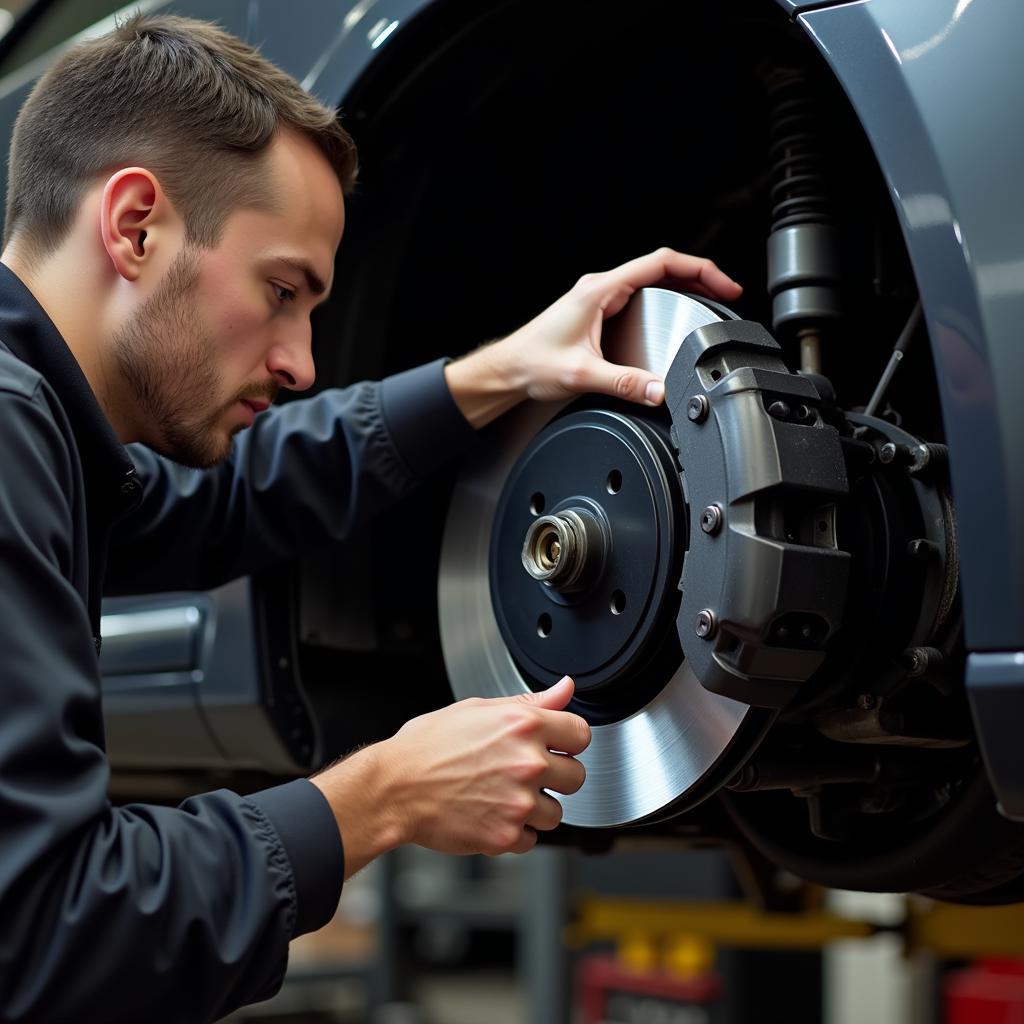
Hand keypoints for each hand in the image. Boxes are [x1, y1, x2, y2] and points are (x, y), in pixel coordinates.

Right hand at [310, 677, 589, 874]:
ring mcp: (519, 802)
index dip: (568, 741)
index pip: (581, 734)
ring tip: (503, 796)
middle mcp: (527, 763)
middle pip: (577, 777)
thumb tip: (565, 688)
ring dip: (536, 808)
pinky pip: (532, 840)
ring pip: (556, 813)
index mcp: (523, 725)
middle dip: (556, 777)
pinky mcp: (506, 835)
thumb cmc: (428, 746)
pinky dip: (516, 833)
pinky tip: (492, 815)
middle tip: (525, 775)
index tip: (557, 747)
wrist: (394, 787)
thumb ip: (530, 701)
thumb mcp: (478, 709)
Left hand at [445, 248, 741, 426]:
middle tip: (727, 296)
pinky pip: (640, 298)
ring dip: (683, 288)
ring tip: (711, 302)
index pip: (660, 263)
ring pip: (652, 282)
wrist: (507, 371)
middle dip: (699, 277)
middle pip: (662, 268)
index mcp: (600, 290)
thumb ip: (624, 384)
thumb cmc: (532, 363)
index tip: (725, 285)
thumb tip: (658, 390)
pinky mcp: (598, 313)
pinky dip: (665, 302)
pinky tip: (676, 317)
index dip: (699, 270)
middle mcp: (601, 289)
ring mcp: (600, 300)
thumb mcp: (582, 375)